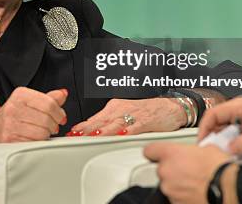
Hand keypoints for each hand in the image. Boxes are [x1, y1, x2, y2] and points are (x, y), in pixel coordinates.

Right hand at [0, 87, 66, 144]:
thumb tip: (63, 94)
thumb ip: (47, 98)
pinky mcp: (10, 140)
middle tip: (50, 127)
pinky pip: (34, 143)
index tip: (60, 117)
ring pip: (42, 132)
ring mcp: (10, 124)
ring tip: (40, 132)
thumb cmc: (12, 116)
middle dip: (53, 125)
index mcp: (20, 94)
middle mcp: (14, 107)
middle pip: (47, 119)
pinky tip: (33, 138)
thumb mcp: (28, 101)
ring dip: (46, 135)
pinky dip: (37, 143)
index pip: (49, 103)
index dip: (59, 113)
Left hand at [69, 98, 185, 135]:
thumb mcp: (125, 114)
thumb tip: (94, 132)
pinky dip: (125, 132)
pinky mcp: (145, 121)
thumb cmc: (148, 111)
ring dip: (101, 130)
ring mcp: (133, 115)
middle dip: (87, 129)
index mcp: (115, 107)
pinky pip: (133, 128)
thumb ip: (110, 123)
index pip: (95, 118)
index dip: (83, 125)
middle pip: (101, 121)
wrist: (170, 106)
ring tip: (90, 136)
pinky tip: (118, 135)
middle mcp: (122, 109)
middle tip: (75, 135)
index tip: (71, 132)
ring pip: (114, 124)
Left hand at [144, 143, 235, 203]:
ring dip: (179, 184)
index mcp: (170, 154)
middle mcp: (166, 172)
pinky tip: (198, 192)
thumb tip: (196, 152)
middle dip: (173, 170)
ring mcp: (170, 190)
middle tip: (189, 171)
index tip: (159, 154)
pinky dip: (184, 196)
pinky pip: (177, 198)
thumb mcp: (209, 149)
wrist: (231, 190)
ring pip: (169, 185)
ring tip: (197, 183)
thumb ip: (194, 150)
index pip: (150, 150)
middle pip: (162, 170)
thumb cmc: (221, 170)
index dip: (155, 152)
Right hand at [198, 97, 241, 153]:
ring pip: (223, 128)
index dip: (204, 127)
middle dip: (212, 136)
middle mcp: (238, 109)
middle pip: (216, 121)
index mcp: (240, 105)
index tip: (203, 141)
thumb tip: (230, 148)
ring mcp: (240, 117)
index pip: (213, 113)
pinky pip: (231, 133)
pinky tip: (235, 149)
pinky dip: (231, 142)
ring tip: (225, 151)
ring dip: (222, 140)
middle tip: (212, 149)